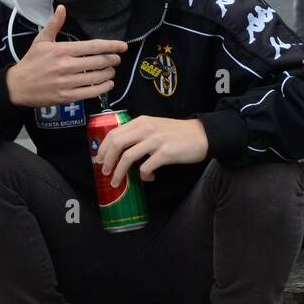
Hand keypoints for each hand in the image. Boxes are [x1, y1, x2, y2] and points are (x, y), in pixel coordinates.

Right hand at [5, 5, 126, 107]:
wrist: (16, 86)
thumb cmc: (31, 62)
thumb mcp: (41, 41)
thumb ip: (54, 25)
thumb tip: (61, 8)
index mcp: (62, 50)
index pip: (93, 46)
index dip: (111, 46)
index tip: (123, 46)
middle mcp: (66, 65)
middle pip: (99, 61)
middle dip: (112, 60)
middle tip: (116, 59)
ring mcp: (67, 82)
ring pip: (98, 77)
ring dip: (109, 73)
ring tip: (111, 71)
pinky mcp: (67, 96)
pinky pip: (92, 92)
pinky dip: (104, 88)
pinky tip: (108, 84)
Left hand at [94, 115, 209, 184]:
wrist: (203, 135)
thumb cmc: (179, 133)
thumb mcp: (156, 127)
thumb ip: (140, 134)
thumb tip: (123, 151)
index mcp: (142, 122)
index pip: (114, 133)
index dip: (103, 149)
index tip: (99, 160)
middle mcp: (146, 129)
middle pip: (116, 144)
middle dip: (107, 160)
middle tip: (105, 172)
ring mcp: (156, 141)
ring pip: (127, 157)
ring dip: (118, 172)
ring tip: (117, 182)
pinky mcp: (165, 153)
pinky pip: (146, 167)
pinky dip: (143, 176)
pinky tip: (148, 178)